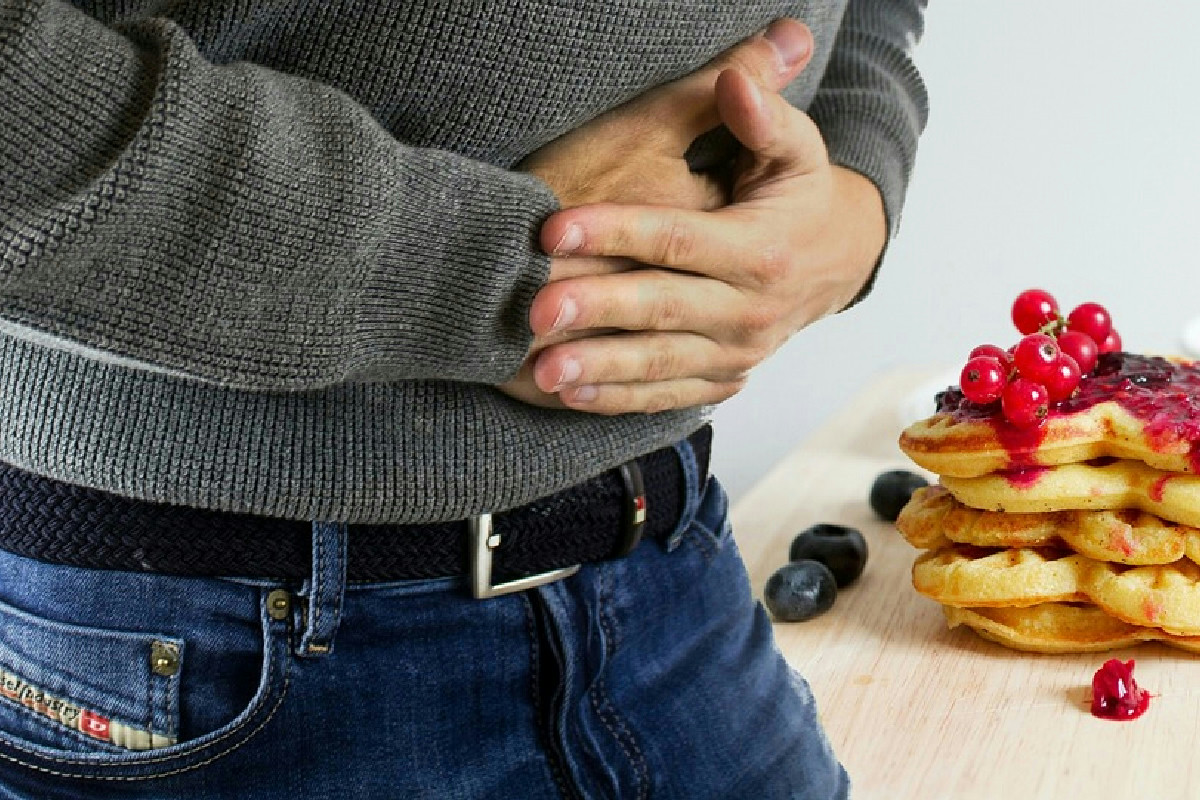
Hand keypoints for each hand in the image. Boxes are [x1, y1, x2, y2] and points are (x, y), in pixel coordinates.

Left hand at [499, 19, 815, 407]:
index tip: (553, 228)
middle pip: (662, 308)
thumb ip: (764, 116)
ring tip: (543, 370)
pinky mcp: (723, 379)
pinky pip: (668, 395)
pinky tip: (570, 394)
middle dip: (596, 309)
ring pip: (660, 364)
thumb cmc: (800, 196)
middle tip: (535, 311)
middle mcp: (749, 310)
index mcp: (760, 251)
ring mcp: (737, 352)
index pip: (678, 241)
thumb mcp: (797, 150)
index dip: (615, 231)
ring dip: (599, 369)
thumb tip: (734, 76)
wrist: (838, 261)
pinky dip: (619, 399)